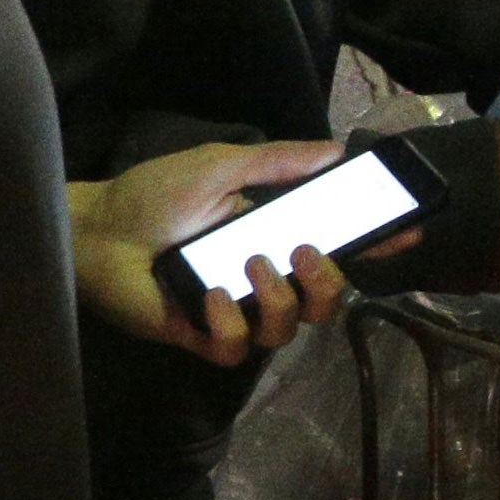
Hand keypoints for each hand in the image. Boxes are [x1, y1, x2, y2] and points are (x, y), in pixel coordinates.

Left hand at [72, 137, 357, 366]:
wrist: (94, 227)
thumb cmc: (153, 195)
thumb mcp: (222, 166)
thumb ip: (278, 161)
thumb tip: (337, 150)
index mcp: (271, 239)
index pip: (336, 251)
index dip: (374, 248)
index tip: (405, 234)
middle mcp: (259, 280)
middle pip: (324, 303)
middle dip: (329, 282)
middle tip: (306, 252)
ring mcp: (232, 312)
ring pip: (288, 329)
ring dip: (279, 298)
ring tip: (247, 265)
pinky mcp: (200, 336)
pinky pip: (237, 348)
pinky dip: (231, 323)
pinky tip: (209, 297)